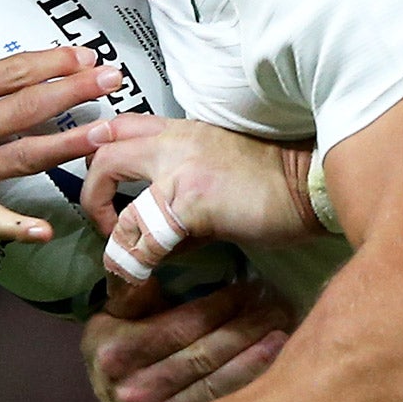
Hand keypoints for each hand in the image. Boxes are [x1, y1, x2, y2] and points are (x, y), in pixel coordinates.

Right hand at [0, 18, 122, 244]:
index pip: (6, 73)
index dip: (49, 62)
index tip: (86, 54)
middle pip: (23, 109)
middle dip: (73, 92)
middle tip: (114, 78)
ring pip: (22, 157)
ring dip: (66, 145)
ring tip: (105, 132)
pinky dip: (17, 228)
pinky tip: (46, 230)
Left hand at [79, 114, 320, 258]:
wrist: (310, 187)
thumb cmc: (275, 186)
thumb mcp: (218, 173)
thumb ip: (180, 195)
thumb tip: (155, 241)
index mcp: (183, 131)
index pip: (121, 126)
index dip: (99, 151)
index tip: (101, 184)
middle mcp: (174, 142)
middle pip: (104, 153)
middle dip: (91, 194)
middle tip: (106, 225)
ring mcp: (178, 168)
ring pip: (114, 191)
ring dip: (110, 233)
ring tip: (120, 257)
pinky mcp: (189, 202)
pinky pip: (144, 236)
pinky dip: (134, 261)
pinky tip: (140, 275)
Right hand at [82, 275, 293, 401]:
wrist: (107, 395)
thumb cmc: (116, 342)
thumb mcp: (113, 313)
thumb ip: (134, 292)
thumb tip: (156, 261)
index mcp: (117, 352)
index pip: (183, 325)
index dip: (223, 305)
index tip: (253, 286)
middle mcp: (134, 389)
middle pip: (204, 354)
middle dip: (247, 326)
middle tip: (279, 304)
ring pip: (218, 381)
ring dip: (257, 352)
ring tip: (284, 326)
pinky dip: (250, 378)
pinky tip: (274, 357)